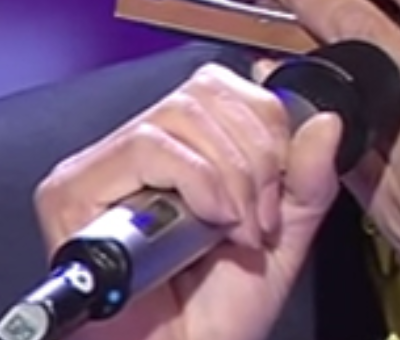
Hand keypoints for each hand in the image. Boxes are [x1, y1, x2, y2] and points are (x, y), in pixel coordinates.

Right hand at [33, 62, 341, 339]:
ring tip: (236, 229)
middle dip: (254, 155)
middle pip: (204, 93)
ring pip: (179, 116)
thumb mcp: (286, 233)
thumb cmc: (220, 313)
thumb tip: (326, 120)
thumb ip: (309, 176)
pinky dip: (197, 181)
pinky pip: (147, 148)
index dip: (266, 125)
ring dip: (230, 176)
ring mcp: (99, 169)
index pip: (222, 86)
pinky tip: (210, 222)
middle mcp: (132, 151)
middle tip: (261, 217)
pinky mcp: (72, 193)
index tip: (280, 186)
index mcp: (179, 150)